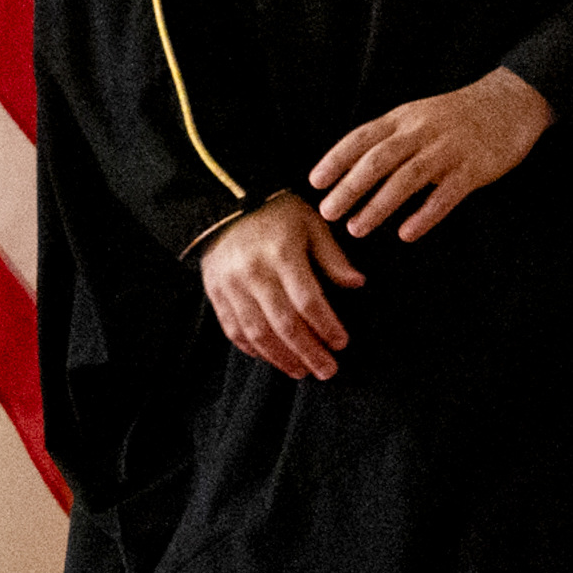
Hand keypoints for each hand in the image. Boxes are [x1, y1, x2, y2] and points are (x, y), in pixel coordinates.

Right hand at [201, 195, 365, 379]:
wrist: (222, 200)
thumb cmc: (276, 212)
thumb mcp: (311, 223)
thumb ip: (332, 256)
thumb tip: (357, 283)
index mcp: (282, 254)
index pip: (308, 300)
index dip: (326, 326)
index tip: (342, 342)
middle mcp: (254, 273)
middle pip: (284, 323)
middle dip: (308, 352)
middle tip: (327, 370)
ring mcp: (230, 285)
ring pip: (257, 332)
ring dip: (281, 358)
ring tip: (302, 372)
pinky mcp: (214, 292)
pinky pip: (232, 328)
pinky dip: (252, 348)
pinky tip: (271, 358)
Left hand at [310, 68, 554, 240]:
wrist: (511, 101)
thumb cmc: (458, 115)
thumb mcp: (419, 116)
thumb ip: (390, 138)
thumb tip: (351, 168)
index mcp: (404, 118)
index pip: (362, 138)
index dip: (336, 159)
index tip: (315, 182)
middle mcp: (422, 131)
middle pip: (378, 160)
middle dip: (350, 188)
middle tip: (328, 213)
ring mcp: (449, 149)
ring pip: (407, 178)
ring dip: (378, 205)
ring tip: (357, 229)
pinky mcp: (474, 169)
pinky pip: (445, 195)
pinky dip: (424, 215)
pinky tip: (406, 234)